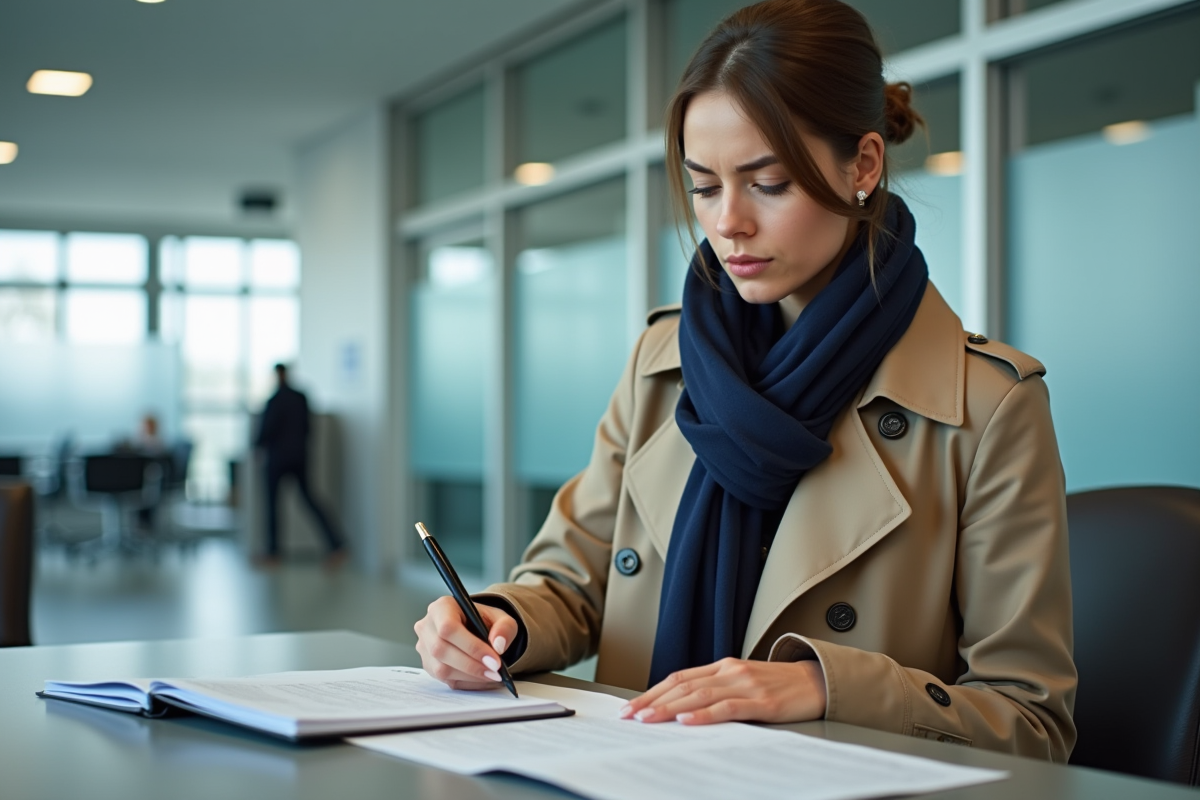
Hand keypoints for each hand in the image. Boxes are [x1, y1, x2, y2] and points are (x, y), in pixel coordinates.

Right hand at [414, 596, 518, 690]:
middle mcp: (427, 625)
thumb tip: (498, 645)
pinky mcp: (428, 665)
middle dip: (472, 665)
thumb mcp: (501, 617)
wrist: (475, 627)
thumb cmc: (484, 620)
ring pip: (440, 668)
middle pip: (441, 650)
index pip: (448, 628)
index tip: (494, 660)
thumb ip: (505, 627)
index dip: (471, 647)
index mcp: (442, 607)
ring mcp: (424, 647)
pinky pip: (444, 679)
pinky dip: (466, 682)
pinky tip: (482, 679)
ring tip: (492, 675)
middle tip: (495, 672)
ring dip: (469, 676)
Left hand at [619, 657, 826, 724]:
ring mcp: (746, 685)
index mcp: (723, 666)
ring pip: (699, 695)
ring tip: (647, 719)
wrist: (817, 680)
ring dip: (669, 708)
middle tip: (629, 716)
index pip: (679, 677)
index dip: (652, 691)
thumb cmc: (778, 685)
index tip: (631, 706)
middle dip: (652, 701)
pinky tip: (687, 722)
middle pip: (683, 686)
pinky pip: (728, 708)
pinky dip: (704, 715)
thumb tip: (680, 707)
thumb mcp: (743, 681)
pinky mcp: (763, 702)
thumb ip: (716, 689)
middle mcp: (731, 671)